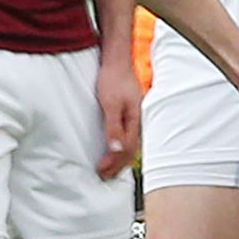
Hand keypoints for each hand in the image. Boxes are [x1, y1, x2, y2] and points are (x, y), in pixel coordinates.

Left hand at [95, 61, 141, 178]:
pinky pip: (128, 135)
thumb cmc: (113, 80)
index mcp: (135, 121)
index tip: (101, 171)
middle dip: (118, 166)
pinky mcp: (130, 112)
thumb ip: (113, 127)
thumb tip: (116, 149)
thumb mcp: (110, 104)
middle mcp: (138, 121)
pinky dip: (122, 147)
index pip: (126, 150)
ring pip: (131, 144)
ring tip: (110, 169)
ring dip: (120, 158)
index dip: (113, 163)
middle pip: (130, 151)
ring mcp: (135, 117)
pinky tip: (116, 149)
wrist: (117, 60)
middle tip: (104, 177)